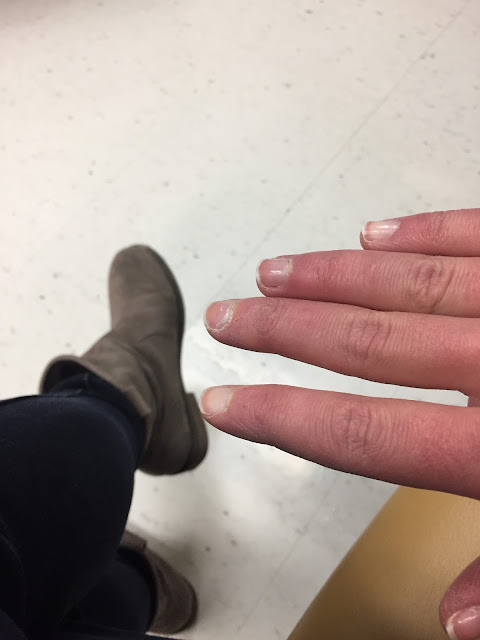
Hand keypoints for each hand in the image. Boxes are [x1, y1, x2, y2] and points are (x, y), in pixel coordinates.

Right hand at [200, 208, 479, 639]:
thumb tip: (454, 621)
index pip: (361, 431)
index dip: (282, 416)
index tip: (224, 401)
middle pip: (365, 344)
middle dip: (284, 330)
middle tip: (229, 315)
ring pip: (406, 284)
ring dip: (332, 276)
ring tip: (275, 271)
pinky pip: (475, 236)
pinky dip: (422, 232)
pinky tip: (374, 233)